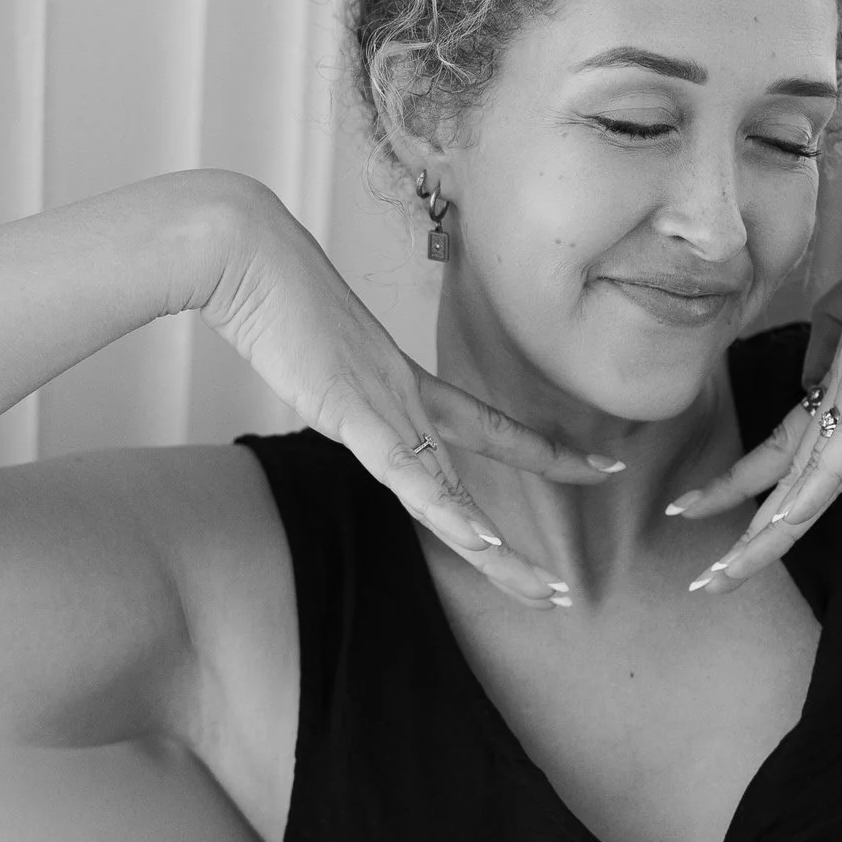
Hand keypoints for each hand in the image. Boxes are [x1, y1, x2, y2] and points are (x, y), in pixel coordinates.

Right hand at [200, 186, 619, 606]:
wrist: (244, 251)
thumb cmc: (269, 289)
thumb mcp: (316, 347)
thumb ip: (336, 374)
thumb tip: (333, 383)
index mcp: (402, 386)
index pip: (490, 428)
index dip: (543, 452)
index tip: (597, 466)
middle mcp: (404, 401)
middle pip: (476, 479)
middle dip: (516, 542)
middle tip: (565, 588)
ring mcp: (381, 406)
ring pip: (449, 496)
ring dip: (495, 552)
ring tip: (543, 591)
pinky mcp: (350, 409)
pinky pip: (405, 471)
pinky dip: (444, 508)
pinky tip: (481, 541)